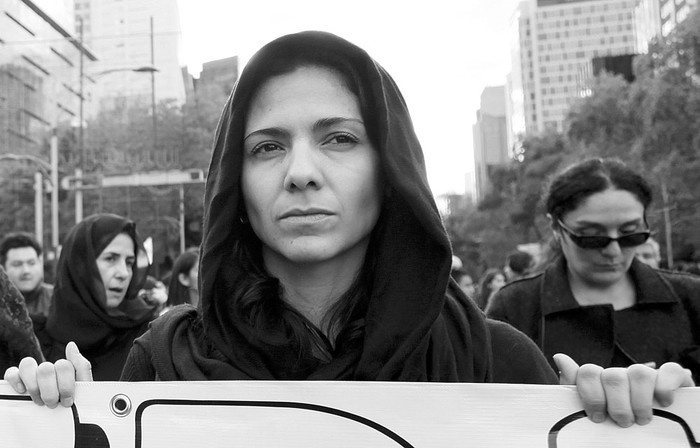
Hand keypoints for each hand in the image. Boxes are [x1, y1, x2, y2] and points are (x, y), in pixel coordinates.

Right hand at [3, 342, 92, 407]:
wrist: (65, 421)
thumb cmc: (74, 404)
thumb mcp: (84, 388)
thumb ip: (81, 366)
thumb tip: (71, 345)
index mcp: (64, 369)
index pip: (63, 365)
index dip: (65, 385)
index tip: (68, 401)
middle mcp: (48, 369)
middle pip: (45, 368)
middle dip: (50, 391)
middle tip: (53, 404)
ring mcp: (33, 374)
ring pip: (27, 365)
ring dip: (34, 387)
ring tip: (39, 401)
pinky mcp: (18, 382)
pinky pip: (11, 372)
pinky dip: (16, 380)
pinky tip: (23, 391)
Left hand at [554, 353, 693, 427]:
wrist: (657, 429)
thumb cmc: (620, 418)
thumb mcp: (596, 410)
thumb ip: (577, 387)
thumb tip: (559, 357)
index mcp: (602, 380)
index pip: (588, 372)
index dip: (591, 395)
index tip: (597, 417)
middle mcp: (623, 374)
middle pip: (613, 376)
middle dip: (617, 405)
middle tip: (623, 423)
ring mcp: (647, 374)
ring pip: (639, 372)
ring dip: (640, 402)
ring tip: (642, 420)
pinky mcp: (672, 377)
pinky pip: (670, 370)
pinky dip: (665, 387)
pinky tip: (663, 403)